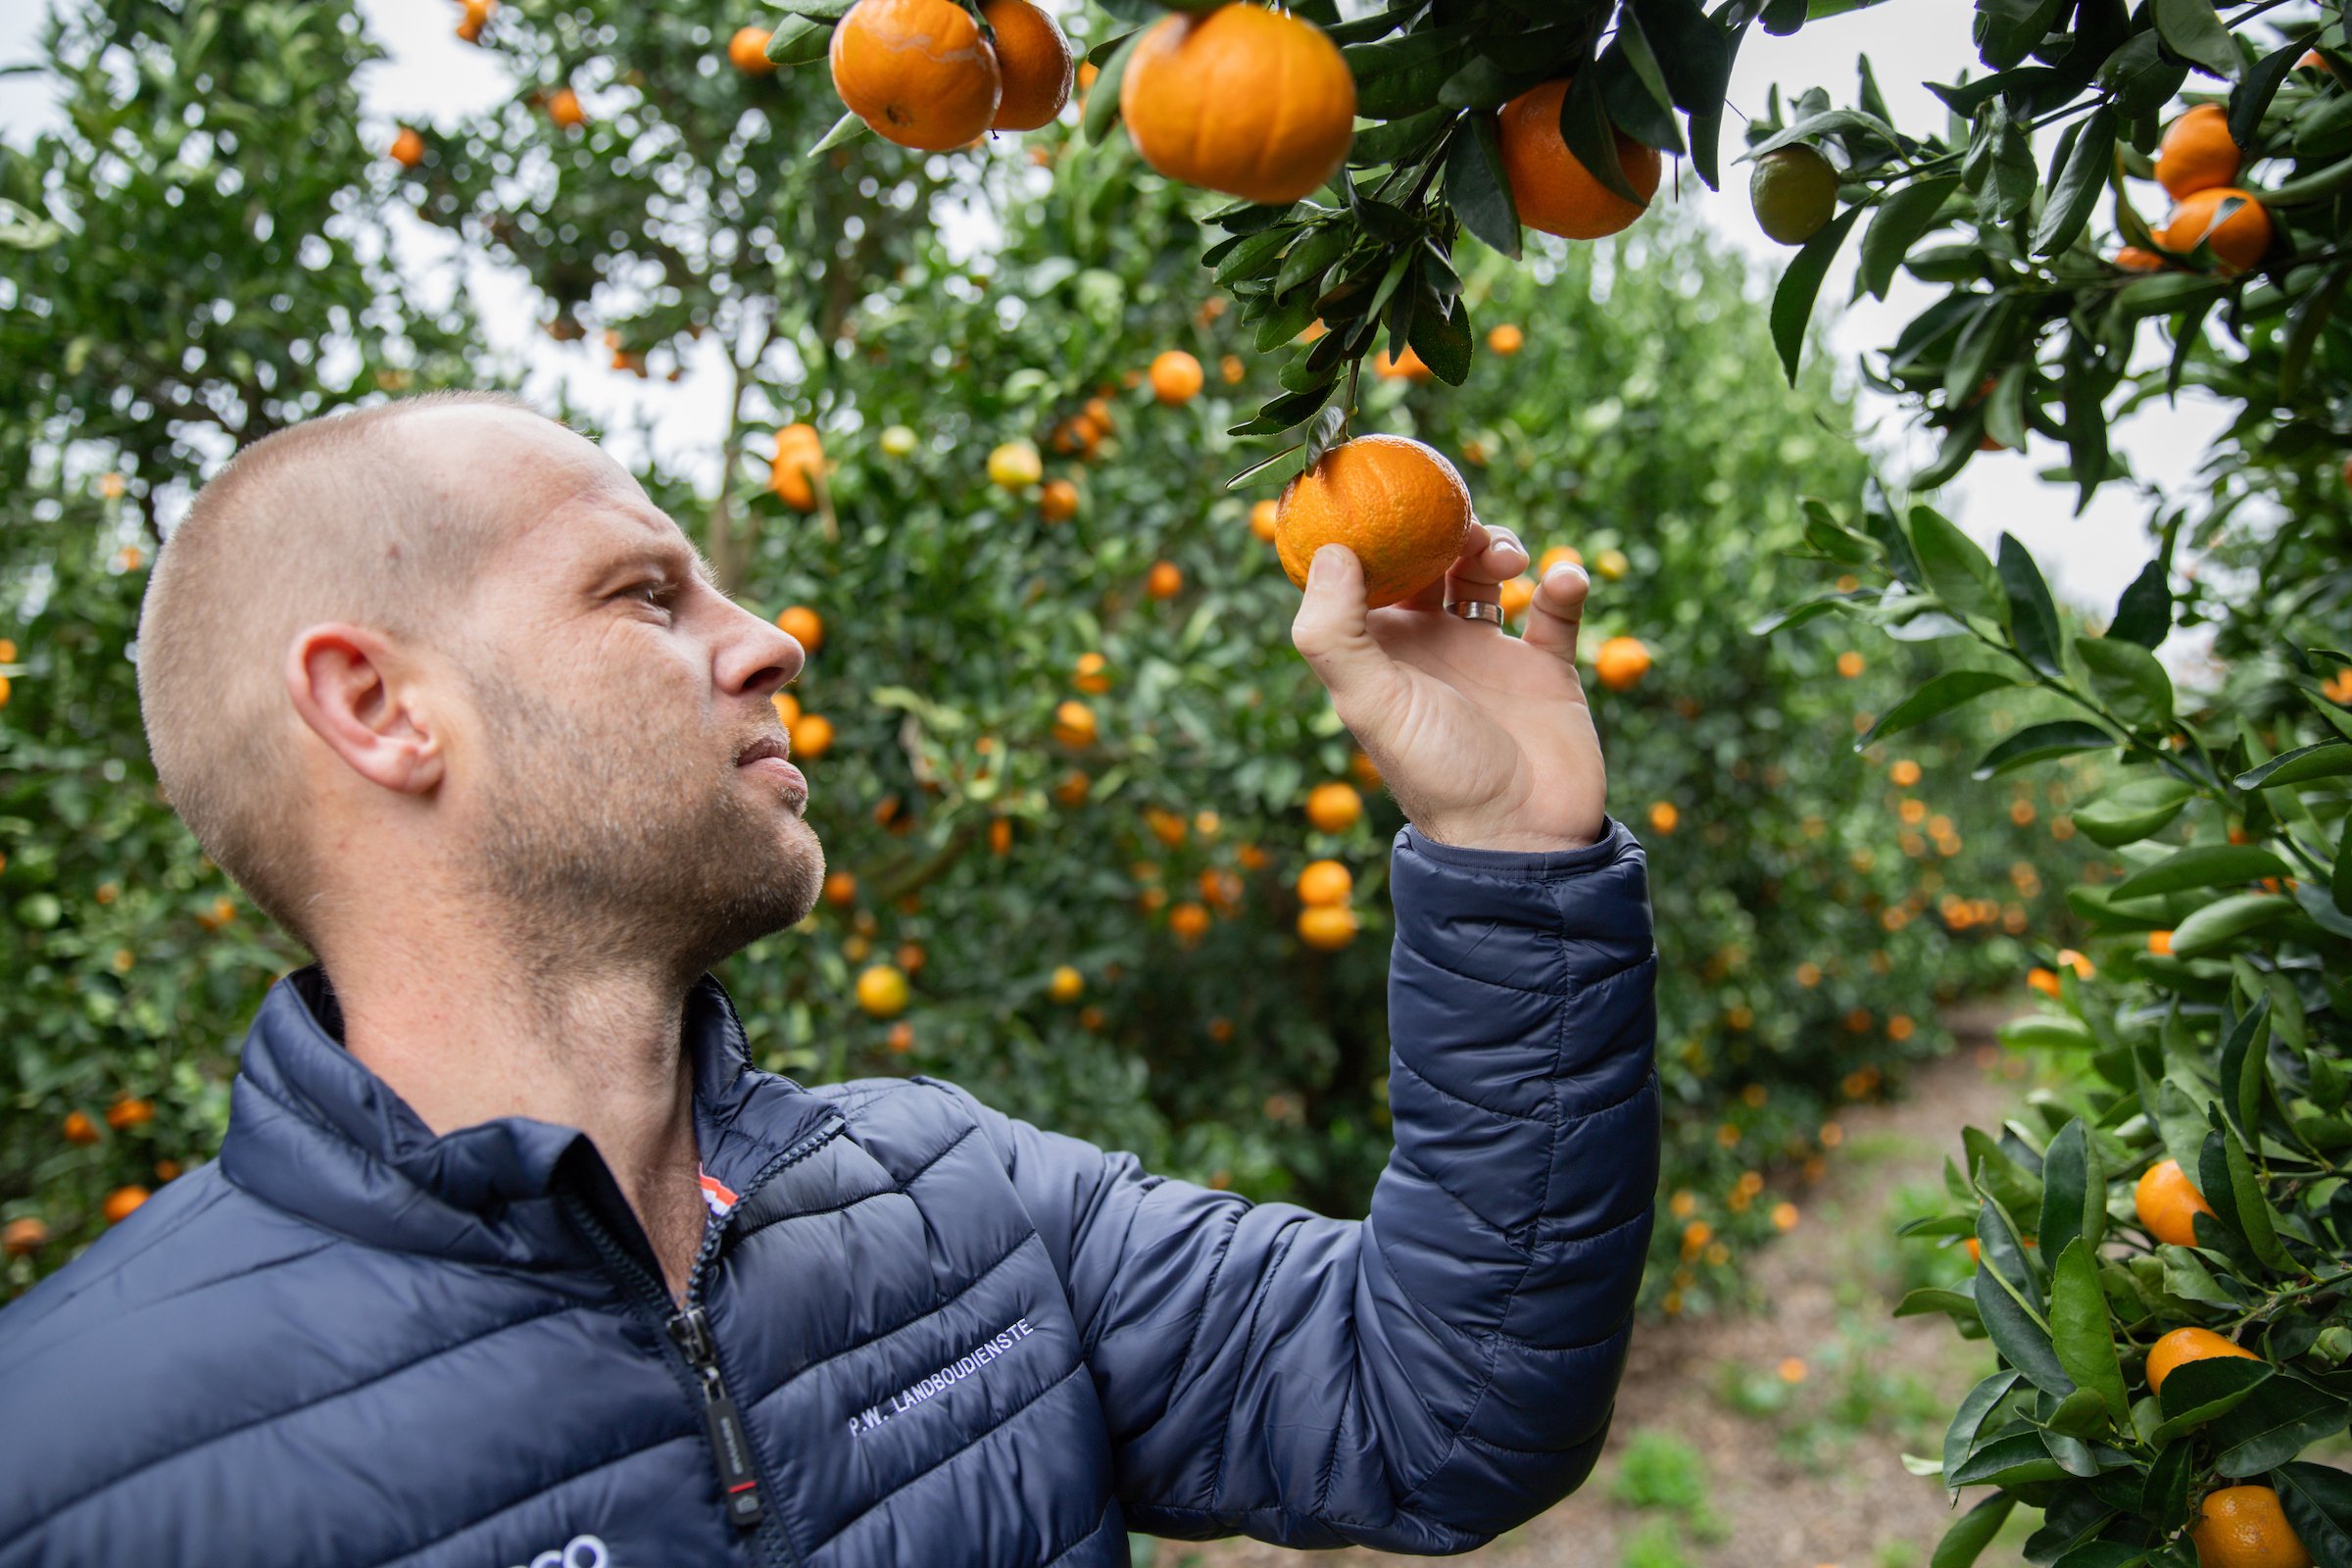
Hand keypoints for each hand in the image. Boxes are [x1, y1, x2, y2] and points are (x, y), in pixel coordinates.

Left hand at [1290, 522, 1605, 854]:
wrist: (1523, 836)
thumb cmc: (1438, 773)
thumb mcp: (1370, 703)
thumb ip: (1336, 632)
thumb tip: (1330, 549)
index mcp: (1381, 650)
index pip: (1366, 571)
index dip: (1375, 528)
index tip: (1386, 481)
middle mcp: (1431, 646)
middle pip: (1431, 560)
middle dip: (1445, 529)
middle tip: (1462, 523)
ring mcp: (1489, 655)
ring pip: (1489, 573)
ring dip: (1500, 547)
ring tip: (1509, 561)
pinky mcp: (1546, 669)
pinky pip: (1555, 610)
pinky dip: (1561, 585)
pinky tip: (1561, 582)